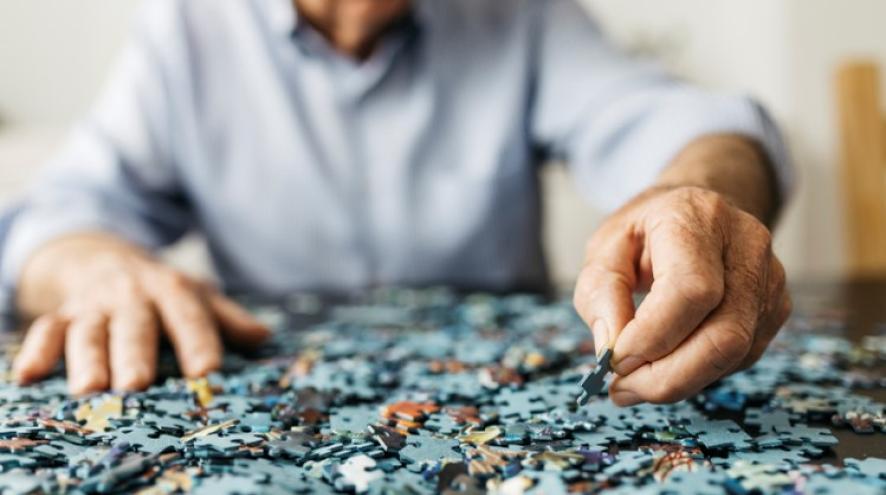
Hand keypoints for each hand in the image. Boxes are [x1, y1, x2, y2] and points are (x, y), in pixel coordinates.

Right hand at [12, 234, 269, 394]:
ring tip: (89, 389)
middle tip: (137, 383)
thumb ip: (228, 319)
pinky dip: (36, 351)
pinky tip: (29, 376)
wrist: (105, 258)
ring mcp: (95, 306)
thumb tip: (264, 337)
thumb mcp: (197, 296)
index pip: (189, 317)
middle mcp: (133, 296)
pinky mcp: (62, 315)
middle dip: (136, 353)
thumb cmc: (162, 292)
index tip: (207, 373)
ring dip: (87, 358)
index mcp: (173, 290)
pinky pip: (46, 330)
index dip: (199, 343)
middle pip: (135, 326)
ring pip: (90, 331)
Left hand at [573, 186, 790, 405]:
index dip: (653, 336)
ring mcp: (769, 279)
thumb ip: (600, 294)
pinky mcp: (775, 309)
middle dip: (667, 377)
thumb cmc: (645, 231)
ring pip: (734, 354)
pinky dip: (697, 373)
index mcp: (697, 217)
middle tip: (621, 389)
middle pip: (724, 334)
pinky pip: (739, 359)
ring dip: (679, 382)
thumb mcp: (604, 249)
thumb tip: (611, 348)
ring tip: (634, 383)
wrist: (695, 210)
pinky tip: (666, 366)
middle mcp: (746, 246)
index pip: (692, 290)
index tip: (615, 360)